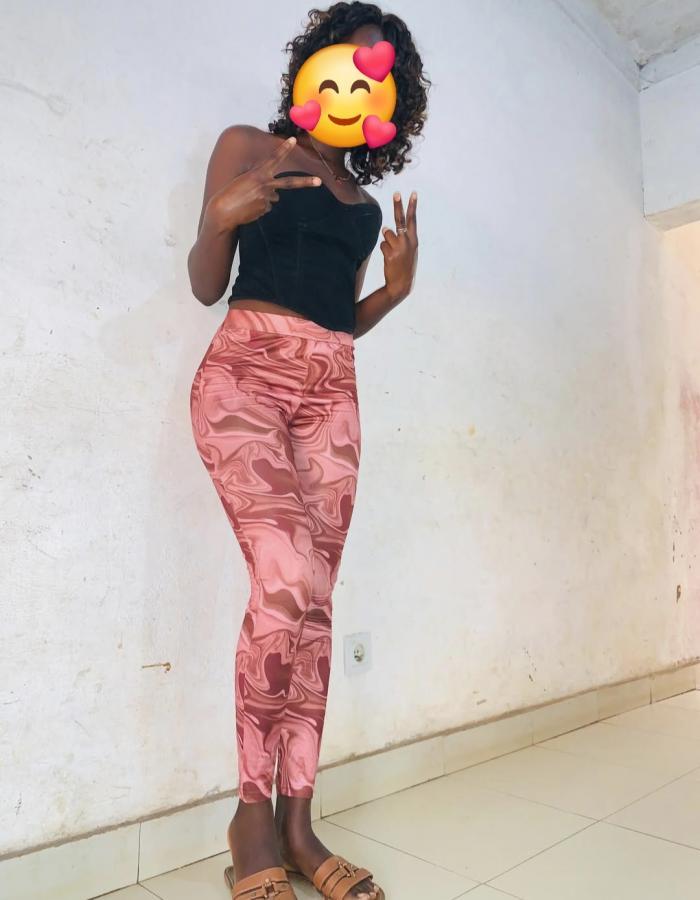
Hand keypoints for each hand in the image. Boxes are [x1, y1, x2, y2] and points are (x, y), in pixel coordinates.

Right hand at [203, 136, 320, 231]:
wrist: (223, 211)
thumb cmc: (229, 194)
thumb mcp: (245, 182)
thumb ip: (263, 185)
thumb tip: (277, 197)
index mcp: (258, 173)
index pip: (274, 159)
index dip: (284, 149)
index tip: (293, 140)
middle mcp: (265, 185)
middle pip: (290, 182)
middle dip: (306, 182)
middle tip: (319, 181)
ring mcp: (267, 198)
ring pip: (273, 197)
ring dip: (264, 198)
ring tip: (248, 200)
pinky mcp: (265, 209)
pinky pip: (266, 207)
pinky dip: (258, 208)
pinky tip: (248, 209)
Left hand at [380, 191, 417, 301]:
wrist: (402, 284)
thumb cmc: (405, 266)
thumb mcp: (410, 252)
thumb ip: (401, 239)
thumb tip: (385, 228)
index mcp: (414, 240)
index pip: (413, 220)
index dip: (412, 206)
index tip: (413, 193)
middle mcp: (407, 242)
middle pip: (400, 220)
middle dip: (398, 206)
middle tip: (396, 193)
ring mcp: (399, 247)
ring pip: (386, 234)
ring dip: (386, 241)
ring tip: (392, 253)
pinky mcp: (391, 254)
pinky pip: (382, 245)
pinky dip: (384, 251)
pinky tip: (389, 260)